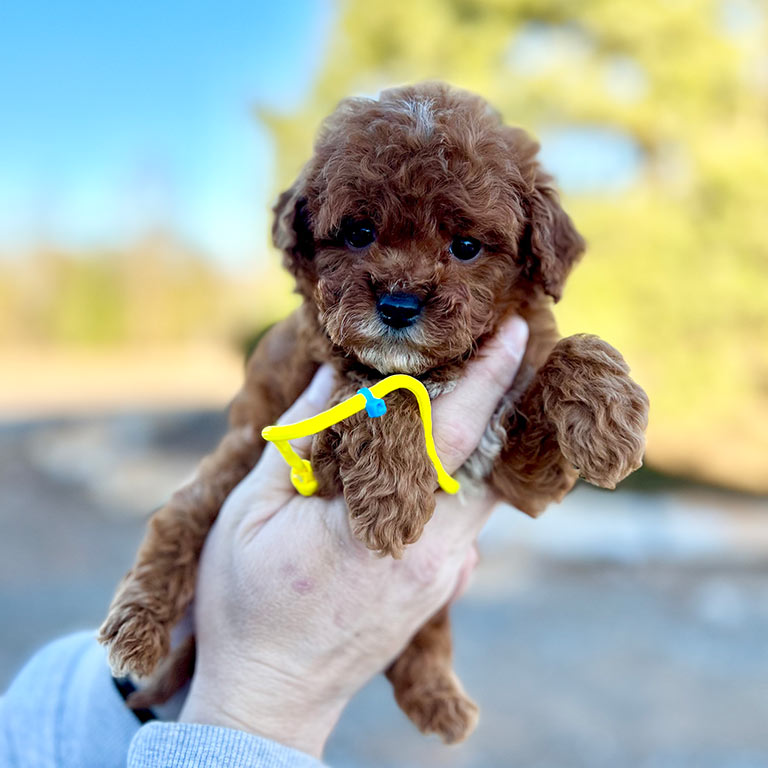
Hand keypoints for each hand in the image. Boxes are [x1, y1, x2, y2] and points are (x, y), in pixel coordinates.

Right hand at [179, 315, 528, 756]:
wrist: (271, 697)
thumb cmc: (249, 605)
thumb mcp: (251, 511)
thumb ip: (298, 437)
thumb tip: (331, 375)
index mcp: (385, 526)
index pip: (452, 434)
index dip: (486, 377)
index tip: (512, 332)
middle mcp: (432, 552)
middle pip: (488, 458)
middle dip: (500, 397)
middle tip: (500, 346)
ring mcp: (442, 577)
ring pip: (484, 491)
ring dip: (484, 437)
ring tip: (474, 389)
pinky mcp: (439, 590)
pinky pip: (468, 524)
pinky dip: (464, 479)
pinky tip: (442, 458)